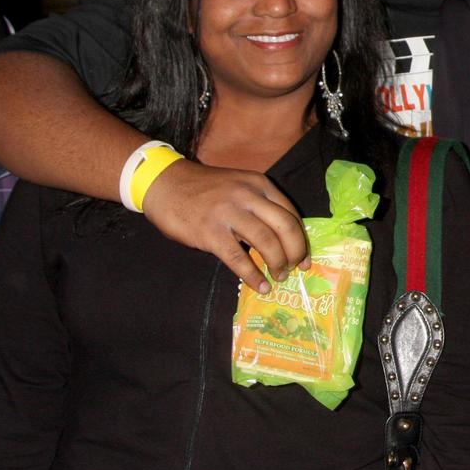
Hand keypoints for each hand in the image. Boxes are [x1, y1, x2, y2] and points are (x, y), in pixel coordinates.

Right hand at [144, 159, 308, 292]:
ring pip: (266, 242)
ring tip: (278, 277)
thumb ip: (260, 205)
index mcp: (260, 185)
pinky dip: (253, 275)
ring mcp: (229, 213)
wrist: (165, 184)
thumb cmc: (204, 189)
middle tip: (294, 268)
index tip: (304, 257)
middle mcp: (248, 196)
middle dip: (295, 252)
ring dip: (277, 264)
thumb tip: (283, 238)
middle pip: (285, 227)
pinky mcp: (210, 232)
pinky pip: (238, 258)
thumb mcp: (239, 186)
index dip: (301, 239)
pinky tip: (260, 285)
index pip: (291, 214)